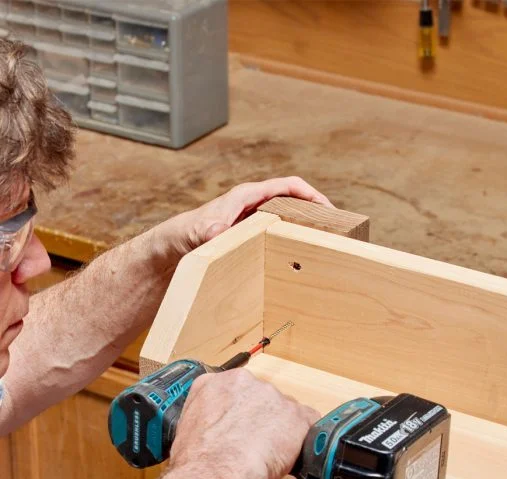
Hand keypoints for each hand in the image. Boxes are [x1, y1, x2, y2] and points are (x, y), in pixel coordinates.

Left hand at [157, 176, 332, 260]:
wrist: (168, 251)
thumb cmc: (181, 237)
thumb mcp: (195, 232)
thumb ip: (208, 230)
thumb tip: (219, 230)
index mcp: (247, 197)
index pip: (288, 187)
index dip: (312, 195)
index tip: (330, 210)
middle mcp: (253, 207)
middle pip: (294, 202)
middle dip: (316, 213)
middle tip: (337, 232)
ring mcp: (253, 222)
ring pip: (288, 220)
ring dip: (306, 231)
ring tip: (325, 248)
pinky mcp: (251, 238)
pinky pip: (279, 236)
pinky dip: (292, 244)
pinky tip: (300, 263)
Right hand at [169, 369, 318, 478]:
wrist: (217, 472)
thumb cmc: (198, 461)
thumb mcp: (186, 431)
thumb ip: (204, 420)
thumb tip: (211, 432)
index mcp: (214, 384)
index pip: (233, 391)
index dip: (238, 412)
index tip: (239, 426)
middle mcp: (246, 383)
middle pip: (261, 398)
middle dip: (261, 419)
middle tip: (253, 444)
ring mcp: (273, 396)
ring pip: (285, 411)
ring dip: (281, 430)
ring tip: (268, 455)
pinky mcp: (297, 414)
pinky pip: (307, 423)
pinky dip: (302, 439)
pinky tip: (289, 456)